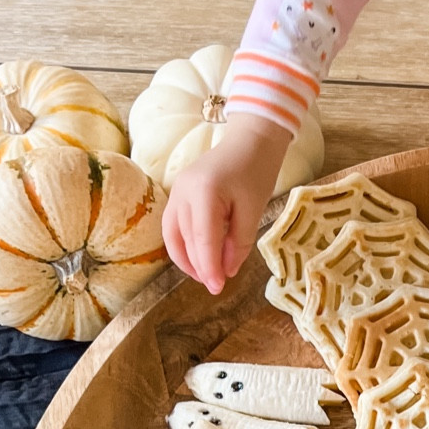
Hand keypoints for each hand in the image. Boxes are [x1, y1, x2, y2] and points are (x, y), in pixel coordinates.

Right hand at [162, 114, 292, 293]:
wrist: (249, 140)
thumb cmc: (256, 171)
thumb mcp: (253, 210)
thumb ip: (239, 242)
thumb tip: (227, 270)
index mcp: (204, 193)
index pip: (203, 240)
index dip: (210, 268)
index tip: (218, 288)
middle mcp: (183, 192)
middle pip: (185, 240)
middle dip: (199, 267)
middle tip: (216, 286)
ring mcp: (176, 191)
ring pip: (172, 235)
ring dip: (186, 259)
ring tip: (205, 275)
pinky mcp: (177, 193)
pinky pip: (174, 225)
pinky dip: (184, 244)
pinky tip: (199, 256)